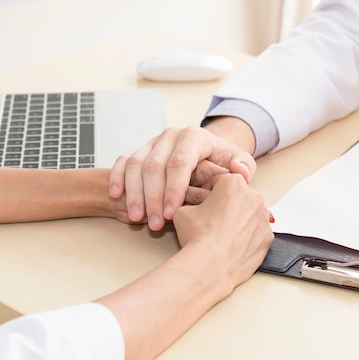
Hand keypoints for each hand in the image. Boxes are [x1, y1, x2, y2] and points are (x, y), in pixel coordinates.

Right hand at [109, 125, 255, 230]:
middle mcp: (170, 136)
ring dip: (135, 194)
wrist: (204, 154)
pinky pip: (122, 162)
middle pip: (155, 166)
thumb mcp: (237, 163)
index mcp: (194, 137)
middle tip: (155, 223)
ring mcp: (152, 143)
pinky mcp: (137, 150)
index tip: (172, 213)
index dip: (174, 189)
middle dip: (153, 198)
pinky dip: (117, 178)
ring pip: (136, 165)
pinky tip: (117, 195)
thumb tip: (240, 171)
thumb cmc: (220, 163)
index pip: (180, 162)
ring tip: (137, 218)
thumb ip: (241, 168)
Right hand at [172, 174, 273, 288]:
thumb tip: (189, 207)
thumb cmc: (197, 236)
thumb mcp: (182, 211)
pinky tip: (231, 245)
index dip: (207, 192)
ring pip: (249, 215)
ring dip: (237, 221)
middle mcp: (254, 197)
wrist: (210, 266)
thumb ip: (190, 203)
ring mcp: (263, 219)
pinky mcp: (267, 239)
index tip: (201, 202)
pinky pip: (256, 233)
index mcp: (233, 183)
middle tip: (210, 220)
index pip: (219, 181)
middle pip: (238, 196)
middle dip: (226, 205)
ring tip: (220, 235)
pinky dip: (247, 238)